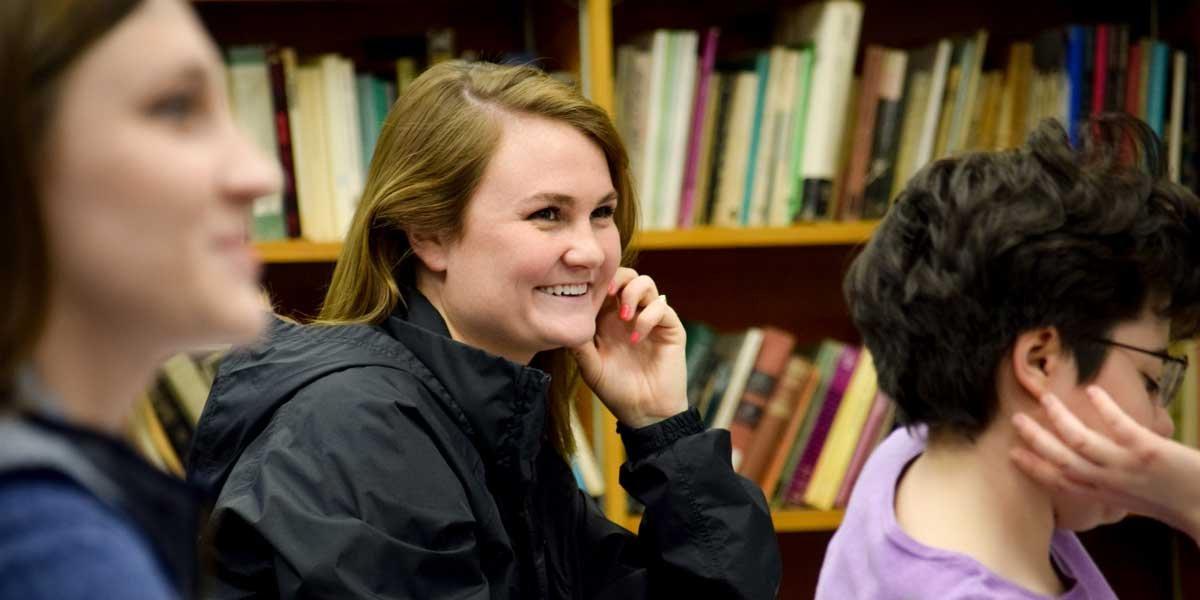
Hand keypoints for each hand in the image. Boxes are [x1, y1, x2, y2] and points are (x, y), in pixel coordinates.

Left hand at [569, 267, 687, 428]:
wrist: (645, 413)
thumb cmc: (616, 391)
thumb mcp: (590, 367)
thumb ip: (579, 345)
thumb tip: (561, 322)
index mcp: (609, 319)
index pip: (606, 287)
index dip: (597, 283)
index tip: (587, 290)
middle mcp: (631, 314)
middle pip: (628, 276)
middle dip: (618, 278)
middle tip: (609, 292)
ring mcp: (651, 319)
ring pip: (647, 284)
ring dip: (633, 293)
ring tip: (625, 317)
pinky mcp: (670, 328)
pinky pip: (662, 306)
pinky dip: (648, 316)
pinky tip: (637, 338)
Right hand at [1010, 386, 1199, 543]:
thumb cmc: (1177, 503)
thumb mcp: (1136, 499)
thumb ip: (1112, 484)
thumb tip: (1095, 466)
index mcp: (1104, 495)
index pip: (1059, 482)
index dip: (1034, 468)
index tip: (1013, 453)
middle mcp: (1109, 483)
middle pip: (1061, 460)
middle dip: (1036, 440)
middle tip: (1017, 418)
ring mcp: (1127, 467)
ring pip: (1080, 442)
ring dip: (1060, 419)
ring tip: (1047, 398)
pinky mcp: (1148, 451)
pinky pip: (1119, 427)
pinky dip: (1104, 408)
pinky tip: (1094, 391)